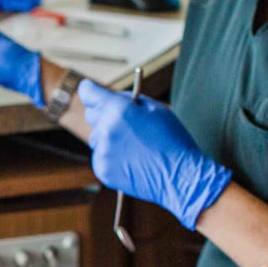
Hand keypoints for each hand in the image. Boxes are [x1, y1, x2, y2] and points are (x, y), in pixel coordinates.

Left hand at [78, 79, 230, 229]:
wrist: (180, 176)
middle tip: (124, 123)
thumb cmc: (172, 140)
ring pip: (96, 138)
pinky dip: (112, 157)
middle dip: (104, 115)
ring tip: (134, 146)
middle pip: (91, 115)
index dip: (90, 90)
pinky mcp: (102, 170)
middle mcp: (106, 129)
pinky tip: (132, 161)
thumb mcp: (155, 109)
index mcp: (118, 110)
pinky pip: (101, 157)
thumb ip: (128, 101)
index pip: (88, 92)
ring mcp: (102, 151)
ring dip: (108, 138)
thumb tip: (112, 97)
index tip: (90, 91)